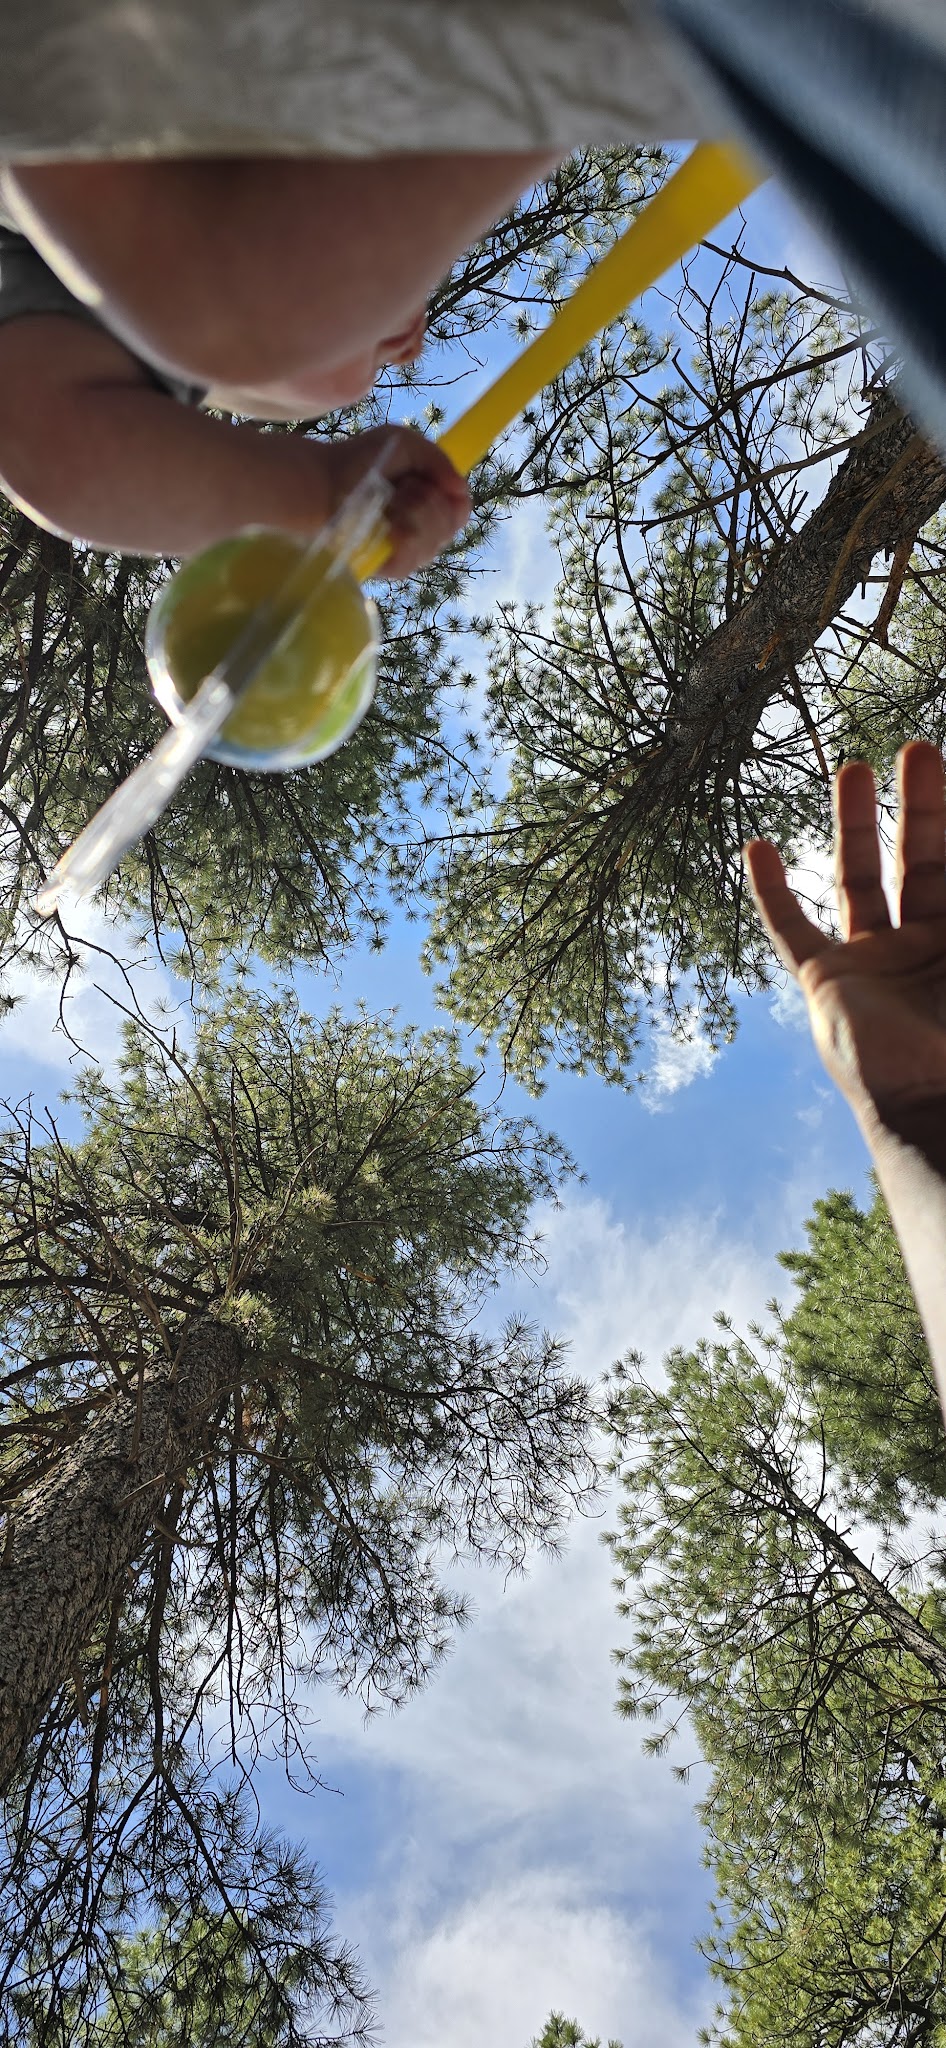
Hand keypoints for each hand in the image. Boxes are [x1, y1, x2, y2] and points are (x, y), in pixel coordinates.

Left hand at [321, 424, 470, 578]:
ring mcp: (405, 551)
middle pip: (450, 525)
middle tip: (401, 487)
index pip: (458, 512)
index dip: (455, 500)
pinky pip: (414, 557)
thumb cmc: (357, 460)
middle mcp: (419, 530)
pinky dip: (404, 535)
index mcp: (426, 503)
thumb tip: (461, 489)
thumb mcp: (402, 443)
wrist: (321, 483)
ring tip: (387, 501)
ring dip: (413, 513)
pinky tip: (387, 523)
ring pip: (434, 540)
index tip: (437, 485)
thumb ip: (438, 459)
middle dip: (429, 500)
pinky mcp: (389, 567)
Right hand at [744, 743, 945, 1128]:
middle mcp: (918, 944)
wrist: (928, 1105)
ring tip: (851, 767)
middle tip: (917, 748)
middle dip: (919, 804)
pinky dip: (771, 890)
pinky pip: (791, 928)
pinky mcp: (825, 981)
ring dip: (854, 824)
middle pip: (918, 857)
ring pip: (857, 878)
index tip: (940, 769)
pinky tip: (758, 845)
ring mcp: (869, 961)